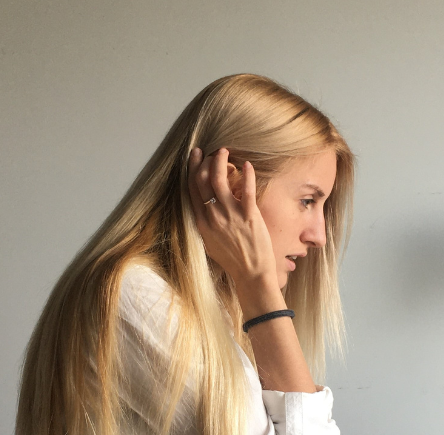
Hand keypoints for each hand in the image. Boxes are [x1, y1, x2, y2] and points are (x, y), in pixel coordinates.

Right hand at [187, 147, 276, 290]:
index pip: (192, 189)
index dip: (192, 169)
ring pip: (219, 180)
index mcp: (202, 223)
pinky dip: (246, 174)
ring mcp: (230, 215)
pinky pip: (247, 189)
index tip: (194, 157)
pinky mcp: (249, 216)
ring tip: (224, 151)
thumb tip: (206, 207)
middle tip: (208, 151)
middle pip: (202, 181)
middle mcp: (213, 216)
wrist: (251, 274)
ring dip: (220, 162)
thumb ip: (207, 224)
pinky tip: (247, 164)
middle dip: (203, 161)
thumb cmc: (233, 260)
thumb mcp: (211, 242)